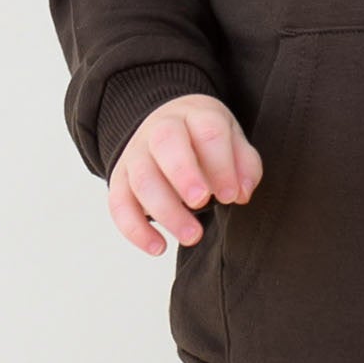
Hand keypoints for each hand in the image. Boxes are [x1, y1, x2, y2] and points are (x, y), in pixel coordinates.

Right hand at [107, 94, 261, 253]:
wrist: (168, 128)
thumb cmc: (206, 142)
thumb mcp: (233, 142)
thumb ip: (244, 165)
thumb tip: (241, 192)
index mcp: (195, 116)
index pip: (207, 132)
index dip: (220, 164)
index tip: (231, 196)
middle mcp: (160, 129)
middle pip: (166, 143)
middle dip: (184, 174)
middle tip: (202, 202)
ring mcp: (136, 153)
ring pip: (142, 178)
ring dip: (166, 210)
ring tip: (192, 235)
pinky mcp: (120, 179)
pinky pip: (119, 204)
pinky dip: (135, 229)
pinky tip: (158, 247)